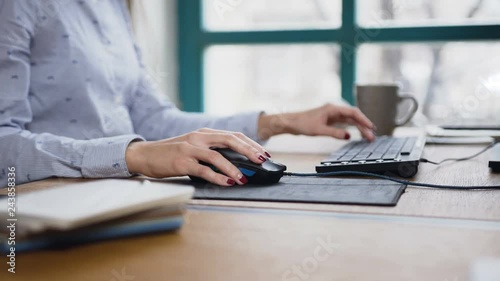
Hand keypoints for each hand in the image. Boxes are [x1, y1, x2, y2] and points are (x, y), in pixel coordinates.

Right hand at [125, 128, 269, 185]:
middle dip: (249, 151)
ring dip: (234, 168)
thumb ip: (211, 150)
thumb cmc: (171, 153)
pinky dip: (217, 177)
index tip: (263, 153)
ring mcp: (190, 149)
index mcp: (204, 133)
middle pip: (230, 140)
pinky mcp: (182, 163)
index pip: (233, 135)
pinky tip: (227, 182)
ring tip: (244, 178)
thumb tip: (235, 163)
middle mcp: (198, 138)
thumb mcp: (193, 146)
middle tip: (261, 161)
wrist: (145, 155)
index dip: (250, 144)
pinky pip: (204, 170)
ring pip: (218, 157)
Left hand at [258, 103, 375, 140]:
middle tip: (372, 137)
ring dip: (359, 128)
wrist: (291, 123)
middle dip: (364, 126)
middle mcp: (334, 110)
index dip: (364, 119)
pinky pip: (344, 124)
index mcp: (333, 109)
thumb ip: (334, 133)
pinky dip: (352, 128)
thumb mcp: (319, 130)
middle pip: (353, 117)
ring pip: (350, 121)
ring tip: (368, 137)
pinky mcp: (330, 120)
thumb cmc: (303, 124)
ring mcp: (332, 115)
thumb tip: (349, 136)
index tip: (371, 127)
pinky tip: (357, 134)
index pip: (353, 112)